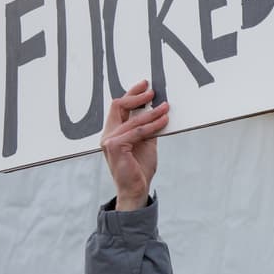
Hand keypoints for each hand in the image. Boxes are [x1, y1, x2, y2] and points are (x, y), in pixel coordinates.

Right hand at [100, 80, 168, 210]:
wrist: (136, 189)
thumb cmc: (139, 167)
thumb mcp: (146, 142)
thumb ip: (147, 127)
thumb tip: (157, 109)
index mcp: (113, 132)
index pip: (118, 107)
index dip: (131, 94)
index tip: (144, 84)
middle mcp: (108, 134)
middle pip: (118, 106)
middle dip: (136, 96)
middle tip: (152, 91)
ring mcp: (109, 141)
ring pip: (133, 119)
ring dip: (152, 112)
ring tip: (166, 107)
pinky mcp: (115, 147)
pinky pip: (138, 132)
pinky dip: (153, 125)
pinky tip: (164, 121)